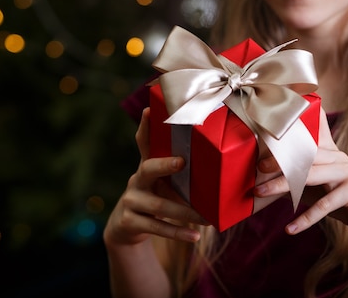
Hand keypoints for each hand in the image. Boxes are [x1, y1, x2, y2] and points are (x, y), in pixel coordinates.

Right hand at [103, 108, 207, 246]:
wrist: (126, 226)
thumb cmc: (156, 197)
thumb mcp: (163, 184)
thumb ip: (180, 176)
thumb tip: (221, 169)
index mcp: (147, 166)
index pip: (143, 142)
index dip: (146, 126)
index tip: (150, 110)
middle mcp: (136, 180)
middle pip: (148, 168)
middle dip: (164, 165)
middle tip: (182, 162)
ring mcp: (131, 201)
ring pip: (159, 206)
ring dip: (185, 213)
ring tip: (207, 219)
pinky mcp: (130, 221)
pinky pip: (157, 227)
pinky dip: (178, 233)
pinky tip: (195, 236)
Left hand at [254, 108, 347, 238]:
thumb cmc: (338, 198)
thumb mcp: (313, 185)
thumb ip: (292, 178)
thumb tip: (260, 180)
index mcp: (327, 150)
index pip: (311, 130)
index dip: (295, 122)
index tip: (273, 120)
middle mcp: (337, 156)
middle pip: (302, 153)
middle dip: (278, 160)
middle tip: (257, 168)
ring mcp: (346, 171)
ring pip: (309, 175)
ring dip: (282, 185)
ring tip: (261, 193)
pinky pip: (325, 205)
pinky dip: (306, 219)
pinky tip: (290, 228)